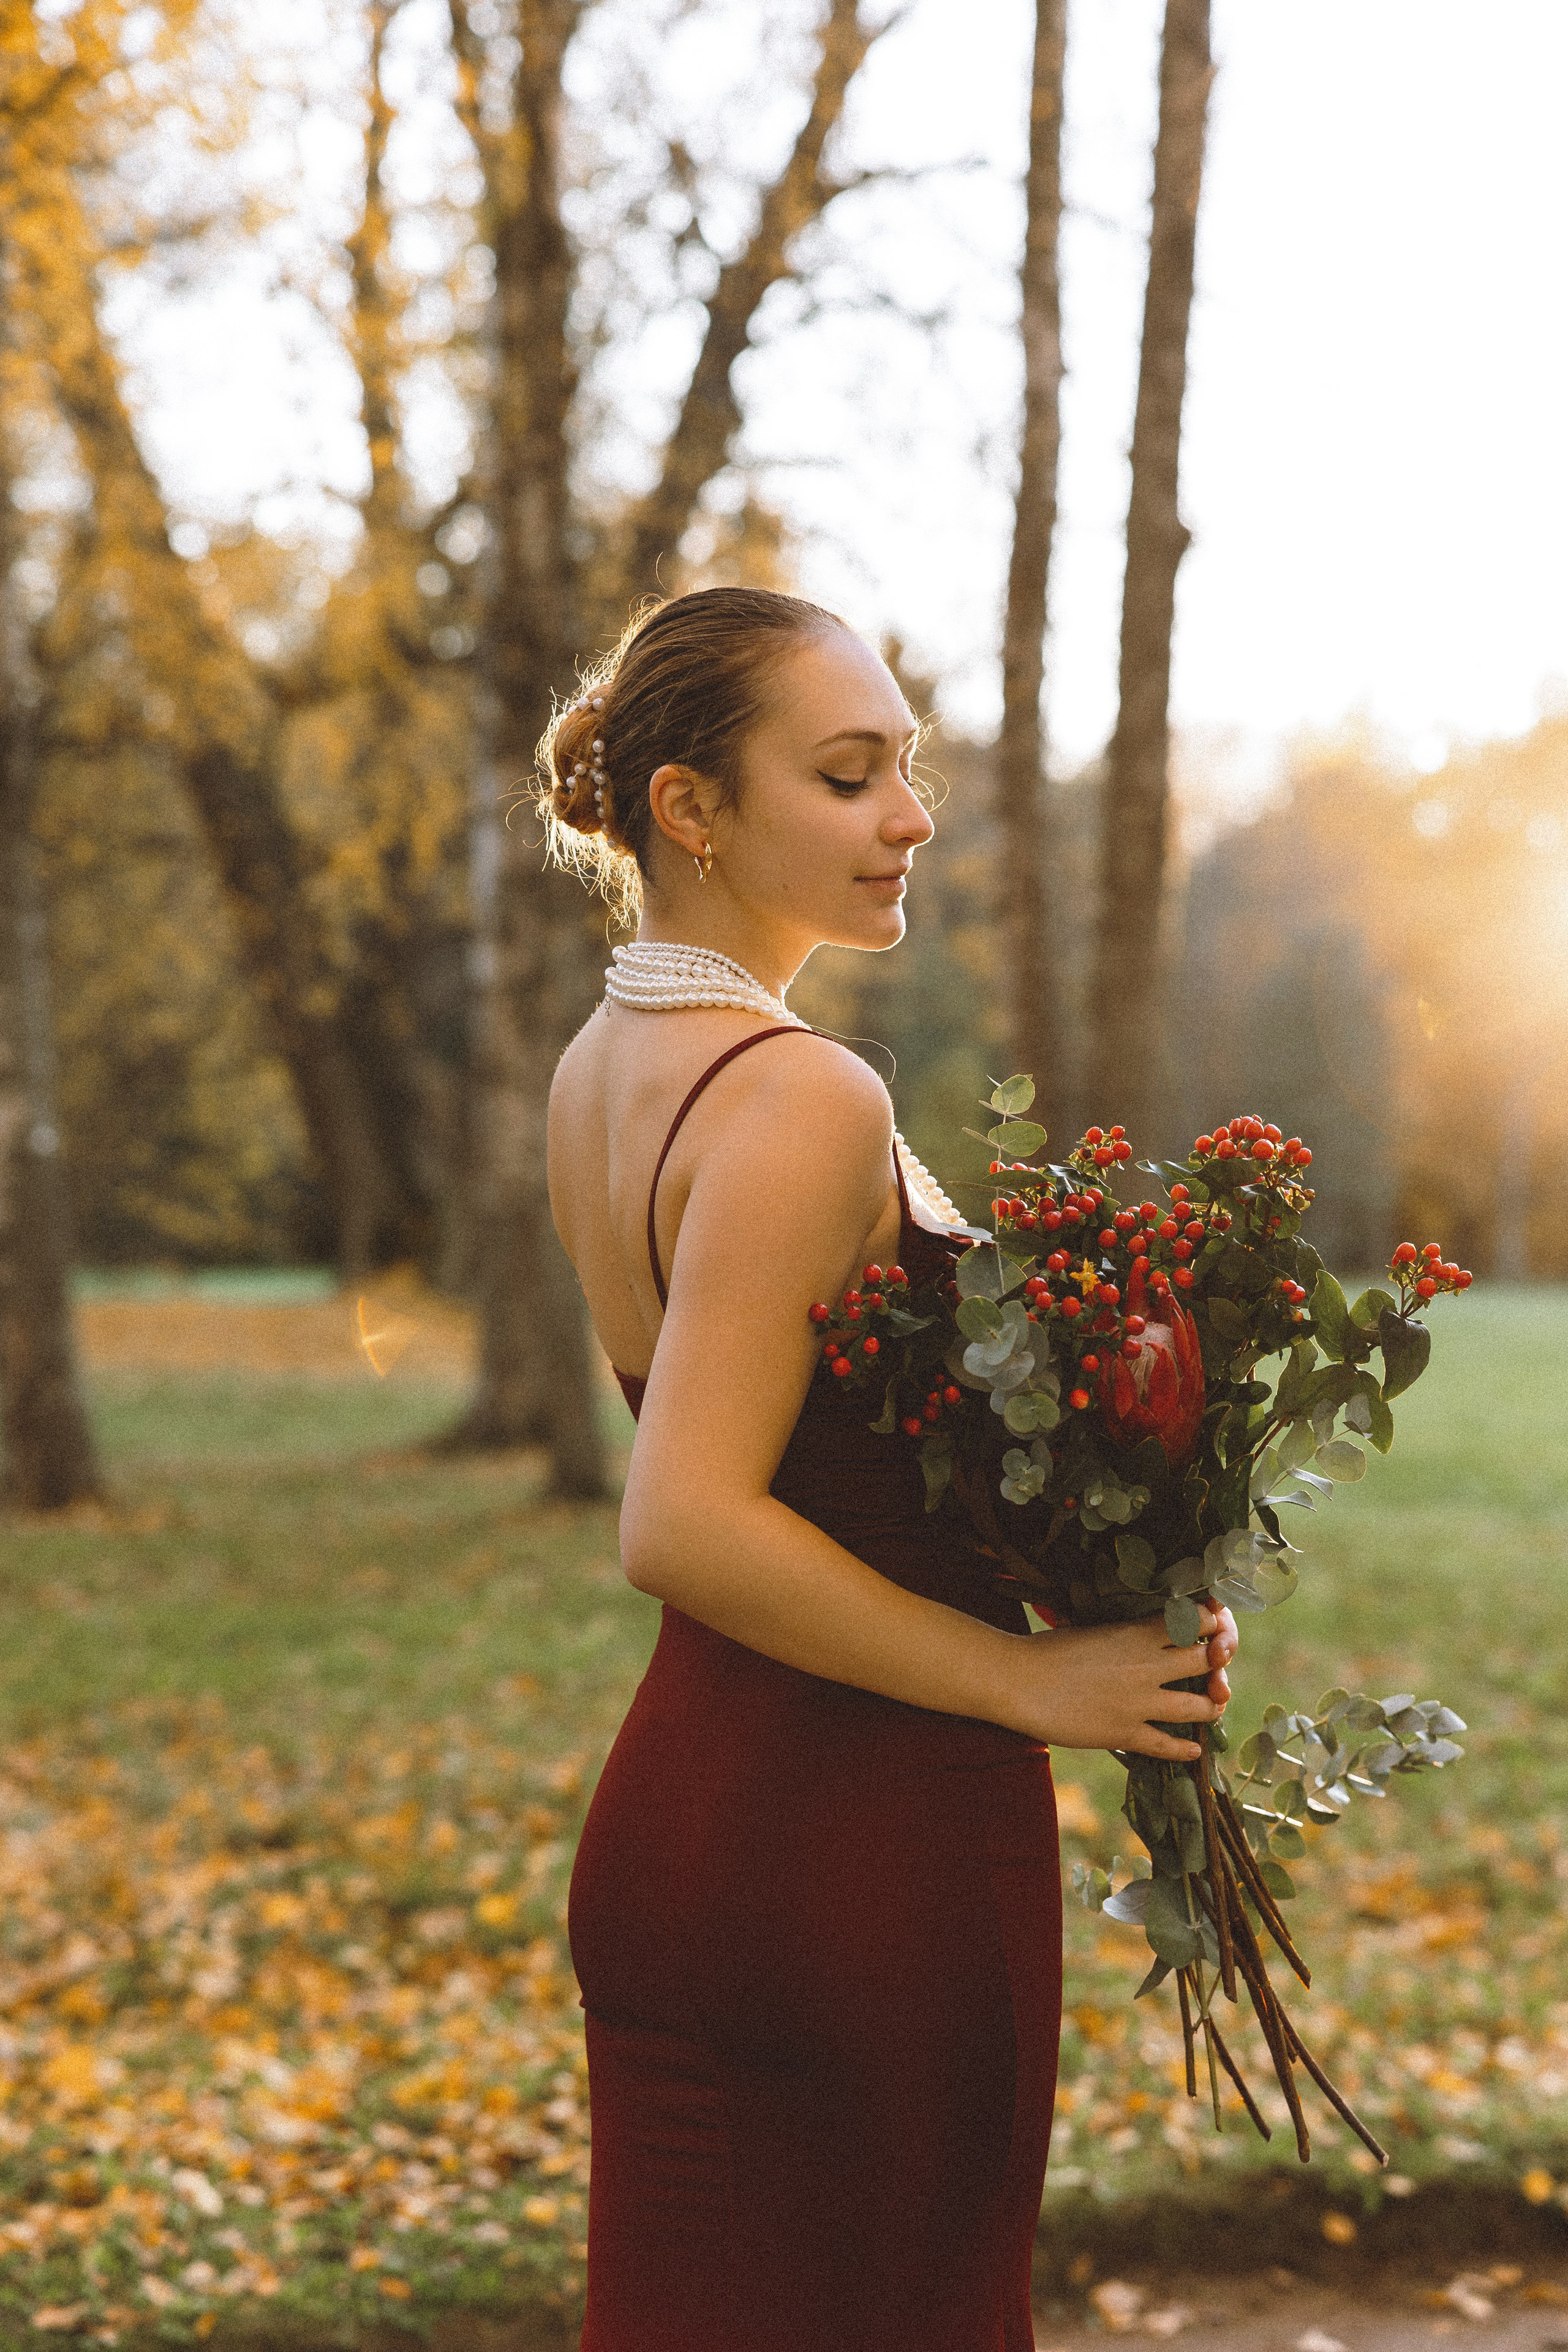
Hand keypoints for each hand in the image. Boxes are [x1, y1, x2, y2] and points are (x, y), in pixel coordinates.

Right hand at [1016, 1607, 1234, 1761]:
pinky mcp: (1124, 1733)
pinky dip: (1185, 1748)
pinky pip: (1166, 1744)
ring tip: (1213, 1706)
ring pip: (1198, 1705)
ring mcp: (1138, 1702)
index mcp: (1136, 1632)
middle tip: (1216, 1667)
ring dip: (1212, 1706)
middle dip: (1218, 1662)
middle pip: (1206, 1660)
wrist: (1018, 1681)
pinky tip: (1194, 1750)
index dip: (1212, 1621)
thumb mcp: (1091, 1628)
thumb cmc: (1046, 1649)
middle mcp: (1146, 1665)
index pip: (1196, 1620)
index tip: (1213, 1625)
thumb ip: (1123, 1631)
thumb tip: (1139, 1631)